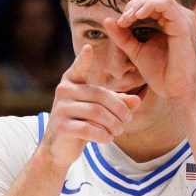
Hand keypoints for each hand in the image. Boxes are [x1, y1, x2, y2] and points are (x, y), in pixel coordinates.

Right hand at [41, 45, 140, 169]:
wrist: (58, 147)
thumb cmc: (81, 122)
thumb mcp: (99, 109)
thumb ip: (117, 103)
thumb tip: (137, 100)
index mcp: (72, 82)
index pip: (78, 68)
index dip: (83, 59)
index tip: (89, 48)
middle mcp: (64, 91)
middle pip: (100, 96)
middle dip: (119, 109)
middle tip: (127, 119)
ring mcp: (61, 109)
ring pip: (96, 113)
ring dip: (113, 124)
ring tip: (118, 130)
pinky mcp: (61, 126)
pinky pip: (88, 129)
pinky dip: (102, 135)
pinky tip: (107, 138)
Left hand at [102, 0, 195, 102]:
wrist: (176, 91)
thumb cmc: (161, 74)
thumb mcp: (136, 51)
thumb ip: (123, 36)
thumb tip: (108, 20)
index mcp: (170, 21)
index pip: (150, 1)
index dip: (132, 7)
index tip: (120, 23)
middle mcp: (179, 17)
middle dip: (134, 3)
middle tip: (123, 20)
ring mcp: (183, 19)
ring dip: (139, 4)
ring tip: (128, 18)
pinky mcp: (184, 25)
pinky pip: (165, 4)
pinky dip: (148, 6)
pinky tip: (137, 16)